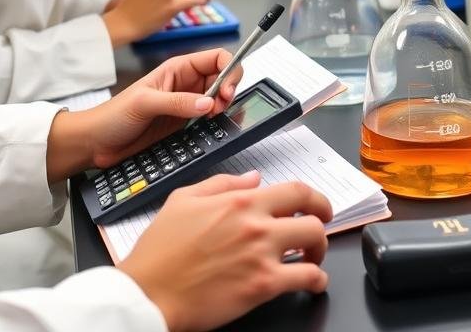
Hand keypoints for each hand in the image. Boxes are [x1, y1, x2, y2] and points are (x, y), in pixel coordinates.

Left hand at [45, 48, 241, 179]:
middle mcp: (186, 84)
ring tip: (213, 118)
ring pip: (219, 99)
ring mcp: (187, 105)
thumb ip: (177, 102)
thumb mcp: (144, 103)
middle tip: (220, 107)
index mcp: (177, 68)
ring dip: (224, 107)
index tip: (226, 91)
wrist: (97, 142)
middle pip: (222, 78)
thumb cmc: (113, 115)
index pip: (215, 58)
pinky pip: (210, 119)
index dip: (228, 70)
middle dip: (228, 90)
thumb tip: (207, 102)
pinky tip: (211, 127)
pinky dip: (217, 122)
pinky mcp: (185, 125)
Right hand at [120, 171, 332, 331]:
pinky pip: (308, 279)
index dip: (315, 198)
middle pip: (313, 217)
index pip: (295, 190)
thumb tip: (253, 178)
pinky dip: (317, 281)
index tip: (316, 207)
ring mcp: (262, 255)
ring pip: (316, 244)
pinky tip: (311, 283)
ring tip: (311, 259)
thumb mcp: (183, 199)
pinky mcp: (263, 286)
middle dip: (321, 224)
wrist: (150, 292)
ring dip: (319, 252)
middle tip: (316, 233)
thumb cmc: (160, 251)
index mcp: (239, 201)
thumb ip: (222, 184)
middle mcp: (255, 224)